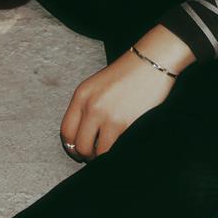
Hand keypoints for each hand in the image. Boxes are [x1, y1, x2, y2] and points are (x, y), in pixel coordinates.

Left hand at [59, 46, 177, 162]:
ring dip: (102, 157)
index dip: (71, 146)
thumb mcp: (98, 85)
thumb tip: (84, 135)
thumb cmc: (129, 72)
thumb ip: (87, 107)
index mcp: (82, 94)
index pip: (66, 131)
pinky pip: (113, 150)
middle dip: (87, 155)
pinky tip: (120, 146)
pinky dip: (115, 153)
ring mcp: (107, 116)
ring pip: (96, 153)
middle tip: (96, 154)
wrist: (151, 61)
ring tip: (109, 151)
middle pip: (79, 146)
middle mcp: (91, 106)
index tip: (79, 150)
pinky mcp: (124, 124)